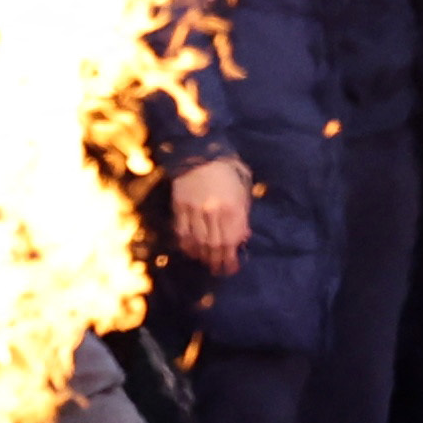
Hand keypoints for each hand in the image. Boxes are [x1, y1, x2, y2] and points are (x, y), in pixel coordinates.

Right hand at [166, 157, 253, 275]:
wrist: (200, 152)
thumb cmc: (227, 172)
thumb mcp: (242, 191)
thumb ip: (242, 215)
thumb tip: (242, 238)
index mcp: (231, 207)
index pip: (231, 240)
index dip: (230, 257)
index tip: (232, 268)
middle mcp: (212, 211)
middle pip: (214, 244)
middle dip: (217, 260)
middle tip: (219, 270)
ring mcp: (194, 209)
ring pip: (197, 240)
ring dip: (202, 255)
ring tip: (206, 263)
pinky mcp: (179, 206)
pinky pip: (181, 231)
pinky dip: (186, 244)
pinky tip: (191, 251)